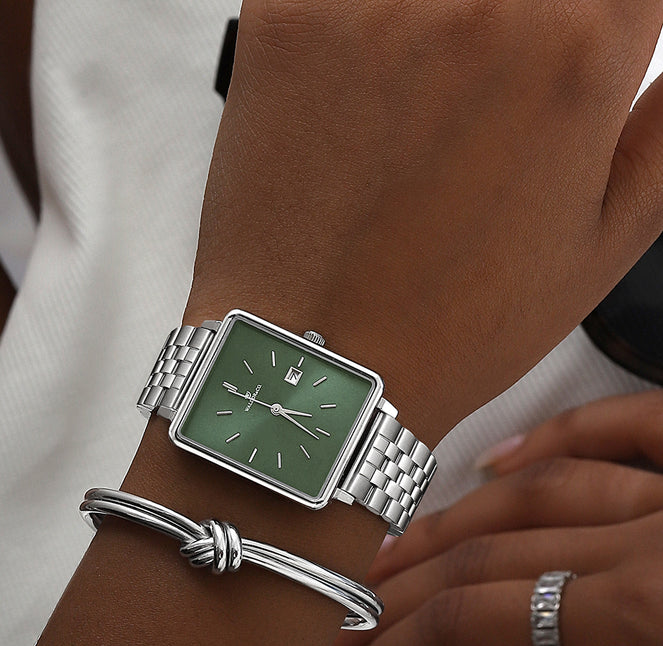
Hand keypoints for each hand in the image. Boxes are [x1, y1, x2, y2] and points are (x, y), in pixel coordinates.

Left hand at [187, 0, 662, 445]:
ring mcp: (373, 3)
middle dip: (522, 30)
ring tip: (423, 110)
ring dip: (441, 28)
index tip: (569, 56)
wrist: (317, 360)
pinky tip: (365, 97)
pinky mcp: (288, 16)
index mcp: (577, 50)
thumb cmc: (447, 325)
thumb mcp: (606, 240)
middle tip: (488, 105)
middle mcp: (480, 7)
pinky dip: (362, 24)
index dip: (602, 20)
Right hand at [304, 391, 662, 645]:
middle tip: (331, 633)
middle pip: (483, 560)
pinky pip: (631, 425)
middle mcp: (654, 538)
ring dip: (449, 527)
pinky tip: (499, 456)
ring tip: (384, 561)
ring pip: (534, 491)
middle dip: (394, 603)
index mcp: (646, 617)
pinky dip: (560, 433)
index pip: (471, 630)